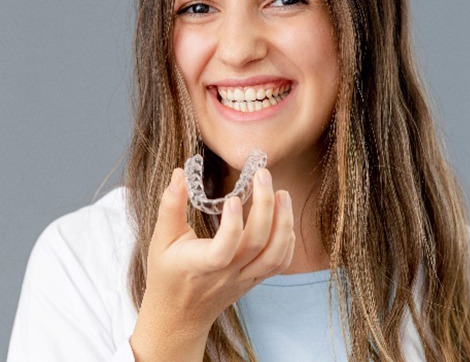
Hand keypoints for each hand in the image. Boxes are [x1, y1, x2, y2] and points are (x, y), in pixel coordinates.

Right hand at [130, 166, 294, 360]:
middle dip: (265, 206)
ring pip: (274, 256)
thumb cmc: (167, 273)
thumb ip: (170, 206)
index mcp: (200, 265)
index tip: (233, 197)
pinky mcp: (255, 279)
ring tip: (282, 194)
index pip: (222, 251)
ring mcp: (245, 278)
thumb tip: (179, 174)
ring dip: (284, 223)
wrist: (180, 316)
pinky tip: (284, 217)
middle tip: (263, 175)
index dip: (232, 226)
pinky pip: (279, 264)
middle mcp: (227, 274)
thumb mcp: (161, 239)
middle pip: (257, 244)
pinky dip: (287, 241)